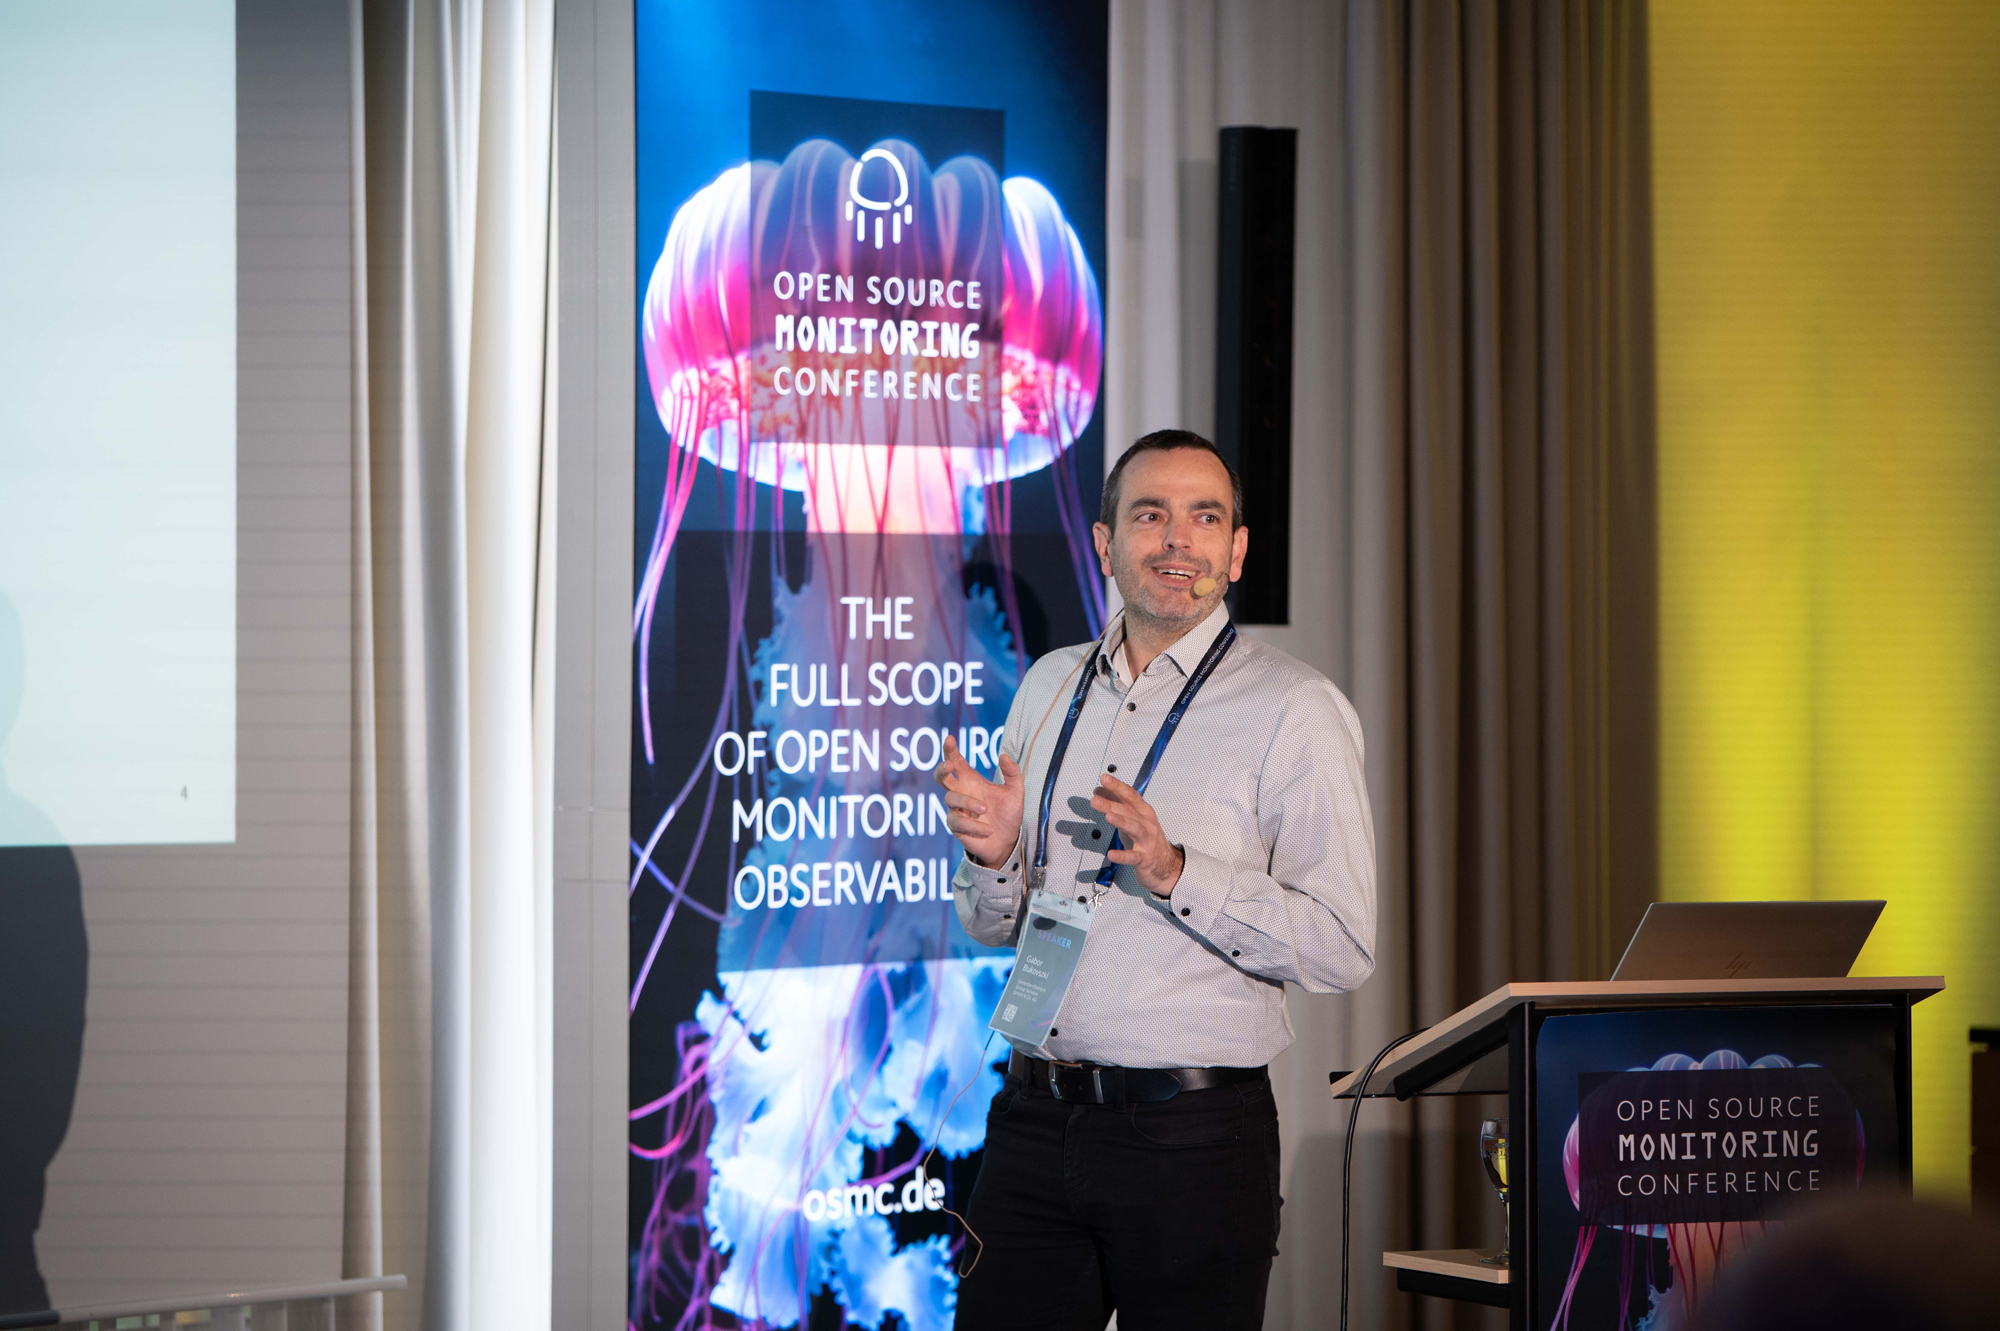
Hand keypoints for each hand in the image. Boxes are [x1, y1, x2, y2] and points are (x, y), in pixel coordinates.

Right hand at [933, 736, 1024, 869]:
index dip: (950, 750)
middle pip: (941, 776)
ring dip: (968, 802)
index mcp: (971, 780)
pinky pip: (958, 821)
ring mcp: (957, 809)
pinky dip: (974, 825)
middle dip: (942, 768)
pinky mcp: (957, 826)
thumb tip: (1003, 756)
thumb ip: (1012, 773)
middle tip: (950, 765)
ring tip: (986, 808)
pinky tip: (988, 829)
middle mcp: (961, 792)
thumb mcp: (1015, 792)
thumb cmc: (1008, 814)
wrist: (1008, 840)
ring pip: (950, 798)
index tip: (949, 739)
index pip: (956, 762)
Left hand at [1089, 774, 1184, 896]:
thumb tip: (1098, 790)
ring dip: (1121, 822)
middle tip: (1095, 799)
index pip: (1131, 795)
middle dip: (1112, 804)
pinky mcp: (1145, 859)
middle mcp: (1147, 824)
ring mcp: (1147, 841)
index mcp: (1143, 812)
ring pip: (1135, 829)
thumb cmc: (1145, 839)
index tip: (1104, 778)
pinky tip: (1111, 854)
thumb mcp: (1131, 819)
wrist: (1166, 864)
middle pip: (1129, 811)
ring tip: (1108, 817)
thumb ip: (1116, 804)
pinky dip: (1123, 855)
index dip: (1118, 786)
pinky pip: (1133, 857)